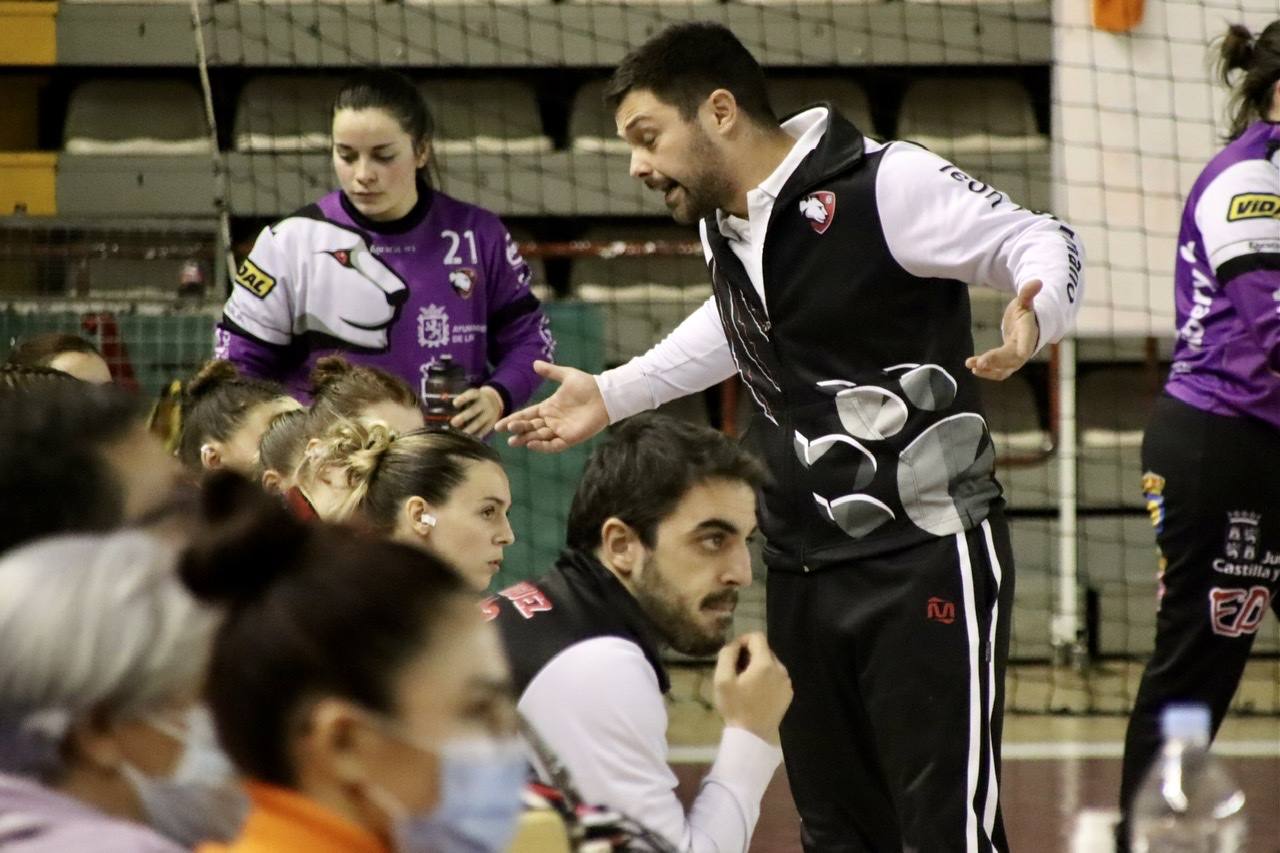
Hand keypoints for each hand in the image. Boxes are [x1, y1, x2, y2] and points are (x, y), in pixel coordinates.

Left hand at [451, 386, 503, 437]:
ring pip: (479, 422)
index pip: (471, 395)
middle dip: (463, 417)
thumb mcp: (471, 395)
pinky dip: (475, 435)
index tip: (454, 404)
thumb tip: (442, 402)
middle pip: (474, 410)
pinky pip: (483, 430)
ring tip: (459, 435)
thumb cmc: (474, 400)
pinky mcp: (491, 423)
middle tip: (453, 423)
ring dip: (468, 429)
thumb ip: (459, 400)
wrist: (495, 401)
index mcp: (477, 394)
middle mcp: (484, 403)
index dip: (463, 399)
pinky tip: (467, 440)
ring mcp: (489, 414)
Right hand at [494, 361, 609, 452]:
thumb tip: (535, 364)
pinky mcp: (570, 438)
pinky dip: (543, 446)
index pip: (526, 415)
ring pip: (538, 437)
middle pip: (530, 427)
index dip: (513, 419)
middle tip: (505, 431)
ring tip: (513, 441)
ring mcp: (560, 430)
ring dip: (526, 439)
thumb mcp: (567, 375)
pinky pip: (554, 445)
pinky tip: (531, 445)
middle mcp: (552, 420)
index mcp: (549, 407)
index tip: (499, 425)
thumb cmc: (588, 385)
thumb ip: (551, 372)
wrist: (605, 395)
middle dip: (517, 429)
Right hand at [713, 633, 792, 744]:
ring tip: (746, 683)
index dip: (743, 639)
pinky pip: (777, 677)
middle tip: (737, 670)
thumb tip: (734, 644)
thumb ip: (727, 655)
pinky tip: (757, 693)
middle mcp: (781, 669)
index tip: (733, 653)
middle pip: (765, 650)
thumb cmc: (735, 707)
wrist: (752, 737)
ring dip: (759, 667)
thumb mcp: (722, 680)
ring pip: (772, 664)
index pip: (757, 637)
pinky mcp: (788, 694)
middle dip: (751, 655)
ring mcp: (787, 682)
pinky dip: (767, 678)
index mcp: (765, 663)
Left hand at [966, 280, 1042, 380]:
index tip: (1020, 354)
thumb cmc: (1026, 313)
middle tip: (979, 362)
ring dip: (988, 370)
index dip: (1024, 347)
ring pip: (1004, 369)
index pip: (1028, 341)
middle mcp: (1024, 349)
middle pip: (1012, 358)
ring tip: (970, 364)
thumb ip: (1028, 293)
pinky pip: (999, 372)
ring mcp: (1016, 359)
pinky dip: (987, 372)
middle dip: (996, 360)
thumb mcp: (1025, 302)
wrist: (1030, 328)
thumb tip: (1037, 281)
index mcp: (1029, 333)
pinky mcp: (1008, 364)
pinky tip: (973, 369)